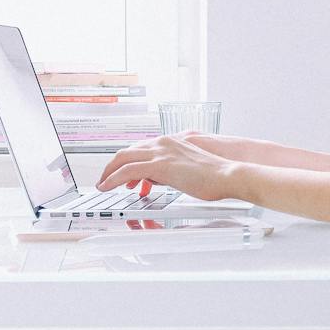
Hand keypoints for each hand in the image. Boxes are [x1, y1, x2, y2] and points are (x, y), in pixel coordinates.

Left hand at [97, 133, 243, 202]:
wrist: (227, 175)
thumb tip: (156, 179)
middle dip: (112, 166)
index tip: (119, 173)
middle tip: (105, 178)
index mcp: (170, 142)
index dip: (127, 161)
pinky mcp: (159, 165)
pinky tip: (107, 187)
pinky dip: (113, 179)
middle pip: (127, 150)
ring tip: (102, 184)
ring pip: (123, 158)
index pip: (139, 148)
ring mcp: (160, 152)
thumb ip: (169, 171)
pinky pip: (127, 171)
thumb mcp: (186, 170)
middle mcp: (163, 143)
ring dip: (108, 172)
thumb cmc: (214, 176)